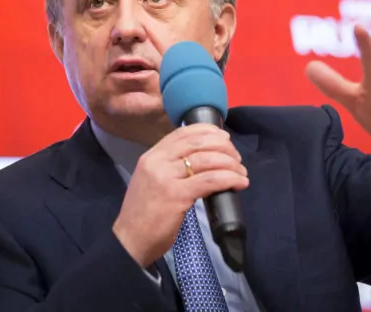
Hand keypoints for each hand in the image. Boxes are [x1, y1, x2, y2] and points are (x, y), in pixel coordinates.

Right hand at [112, 124, 248, 267]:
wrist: (129, 241)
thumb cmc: (143, 215)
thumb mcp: (151, 182)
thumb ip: (170, 168)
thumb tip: (201, 161)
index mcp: (151, 156)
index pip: (183, 133)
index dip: (208, 131)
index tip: (225, 138)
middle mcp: (157, 162)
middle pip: (198, 143)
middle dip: (224, 147)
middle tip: (237, 158)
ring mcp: (166, 178)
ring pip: (207, 160)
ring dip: (231, 164)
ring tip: (241, 172)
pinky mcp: (177, 196)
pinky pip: (210, 180)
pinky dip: (229, 179)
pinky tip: (239, 183)